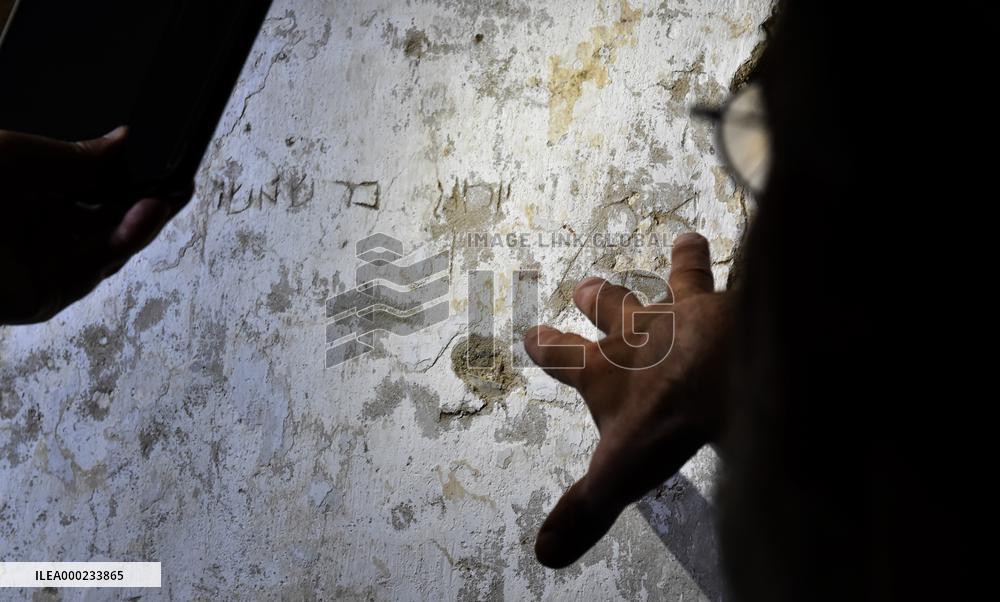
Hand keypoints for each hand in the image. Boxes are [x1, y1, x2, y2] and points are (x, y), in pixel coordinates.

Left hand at [0, 127, 190, 323]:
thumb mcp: (23, 156)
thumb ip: (80, 156)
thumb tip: (125, 141)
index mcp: (28, 196)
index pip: (94, 192)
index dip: (133, 183)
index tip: (165, 170)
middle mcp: (35, 235)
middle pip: (108, 223)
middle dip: (147, 204)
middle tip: (177, 186)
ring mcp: (39, 269)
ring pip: (107, 249)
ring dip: (141, 223)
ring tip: (164, 198)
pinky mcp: (40, 298)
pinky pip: (92, 272)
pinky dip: (123, 244)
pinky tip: (142, 217)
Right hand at [523, 233, 731, 567]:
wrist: (719, 379)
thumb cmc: (663, 422)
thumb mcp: (616, 475)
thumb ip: (584, 510)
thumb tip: (543, 554)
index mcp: (605, 372)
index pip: (564, 356)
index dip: (548, 346)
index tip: (533, 333)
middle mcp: (639, 335)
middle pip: (613, 309)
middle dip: (599, 298)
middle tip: (588, 284)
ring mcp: (686, 315)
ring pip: (678, 282)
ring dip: (682, 264)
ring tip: (688, 241)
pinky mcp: (729, 306)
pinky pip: (736, 277)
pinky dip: (744, 264)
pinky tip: (756, 253)